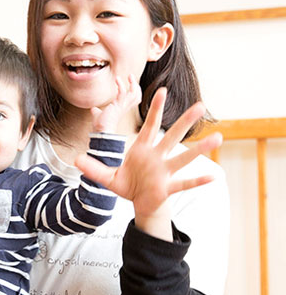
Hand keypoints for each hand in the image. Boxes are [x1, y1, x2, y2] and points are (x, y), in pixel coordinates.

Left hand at [75, 88, 220, 221]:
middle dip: (184, 121)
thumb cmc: (128, 185)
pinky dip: (198, 180)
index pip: (150, 126)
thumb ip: (93, 167)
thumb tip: (76, 159)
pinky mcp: (168, 187)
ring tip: (218, 137)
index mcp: (143, 150)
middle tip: (201, 105)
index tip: (161, 90)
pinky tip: (213, 176)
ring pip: (183, 158)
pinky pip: (185, 183)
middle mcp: (157, 157)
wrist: (139, 204)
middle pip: (172, 136)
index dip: (155, 109)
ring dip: (200, 149)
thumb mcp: (107, 177)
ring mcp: (164, 172)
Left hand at [91, 74, 140, 133]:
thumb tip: (93, 109)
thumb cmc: (101, 125)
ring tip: (129, 76)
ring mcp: (122, 106)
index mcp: (122, 108)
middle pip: (137, 95)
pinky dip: (120, 84)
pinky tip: (117, 79)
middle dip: (136, 85)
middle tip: (131, 76)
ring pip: (134, 93)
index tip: (130, 82)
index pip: (134, 99)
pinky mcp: (118, 105)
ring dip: (133, 83)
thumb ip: (96, 111)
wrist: (101, 132)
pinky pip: (123, 92)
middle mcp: (124, 107)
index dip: (134, 90)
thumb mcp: (98, 115)